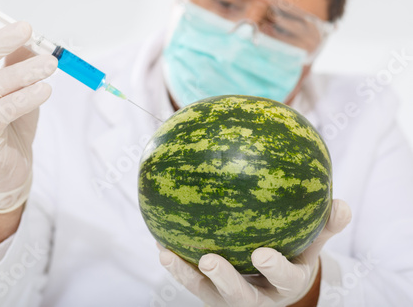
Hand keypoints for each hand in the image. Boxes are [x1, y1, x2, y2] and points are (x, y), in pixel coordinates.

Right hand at [0, 0, 57, 212]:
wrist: (4, 170)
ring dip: (23, 73)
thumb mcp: (15, 88)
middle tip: (27, 29)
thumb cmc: (8, 126)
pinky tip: (43, 90)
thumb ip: (17, 62)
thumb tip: (31, 40)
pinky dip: (23, 99)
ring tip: (50, 65)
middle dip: (0, 42)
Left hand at [157, 199, 351, 306]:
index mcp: (284, 285)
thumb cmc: (293, 258)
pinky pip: (189, 281)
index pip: (284, 281)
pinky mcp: (209, 295)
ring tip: (167, 254)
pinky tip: (159, 242)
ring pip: (207, 292)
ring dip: (186, 274)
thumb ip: (324, 228)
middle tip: (209, 260)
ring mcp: (229, 299)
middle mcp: (256, 298)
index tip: (262, 254)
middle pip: (239, 296)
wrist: (274, 286)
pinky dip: (176, 264)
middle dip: (224, 280)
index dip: (274, 269)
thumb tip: (342, 204)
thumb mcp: (310, 248)